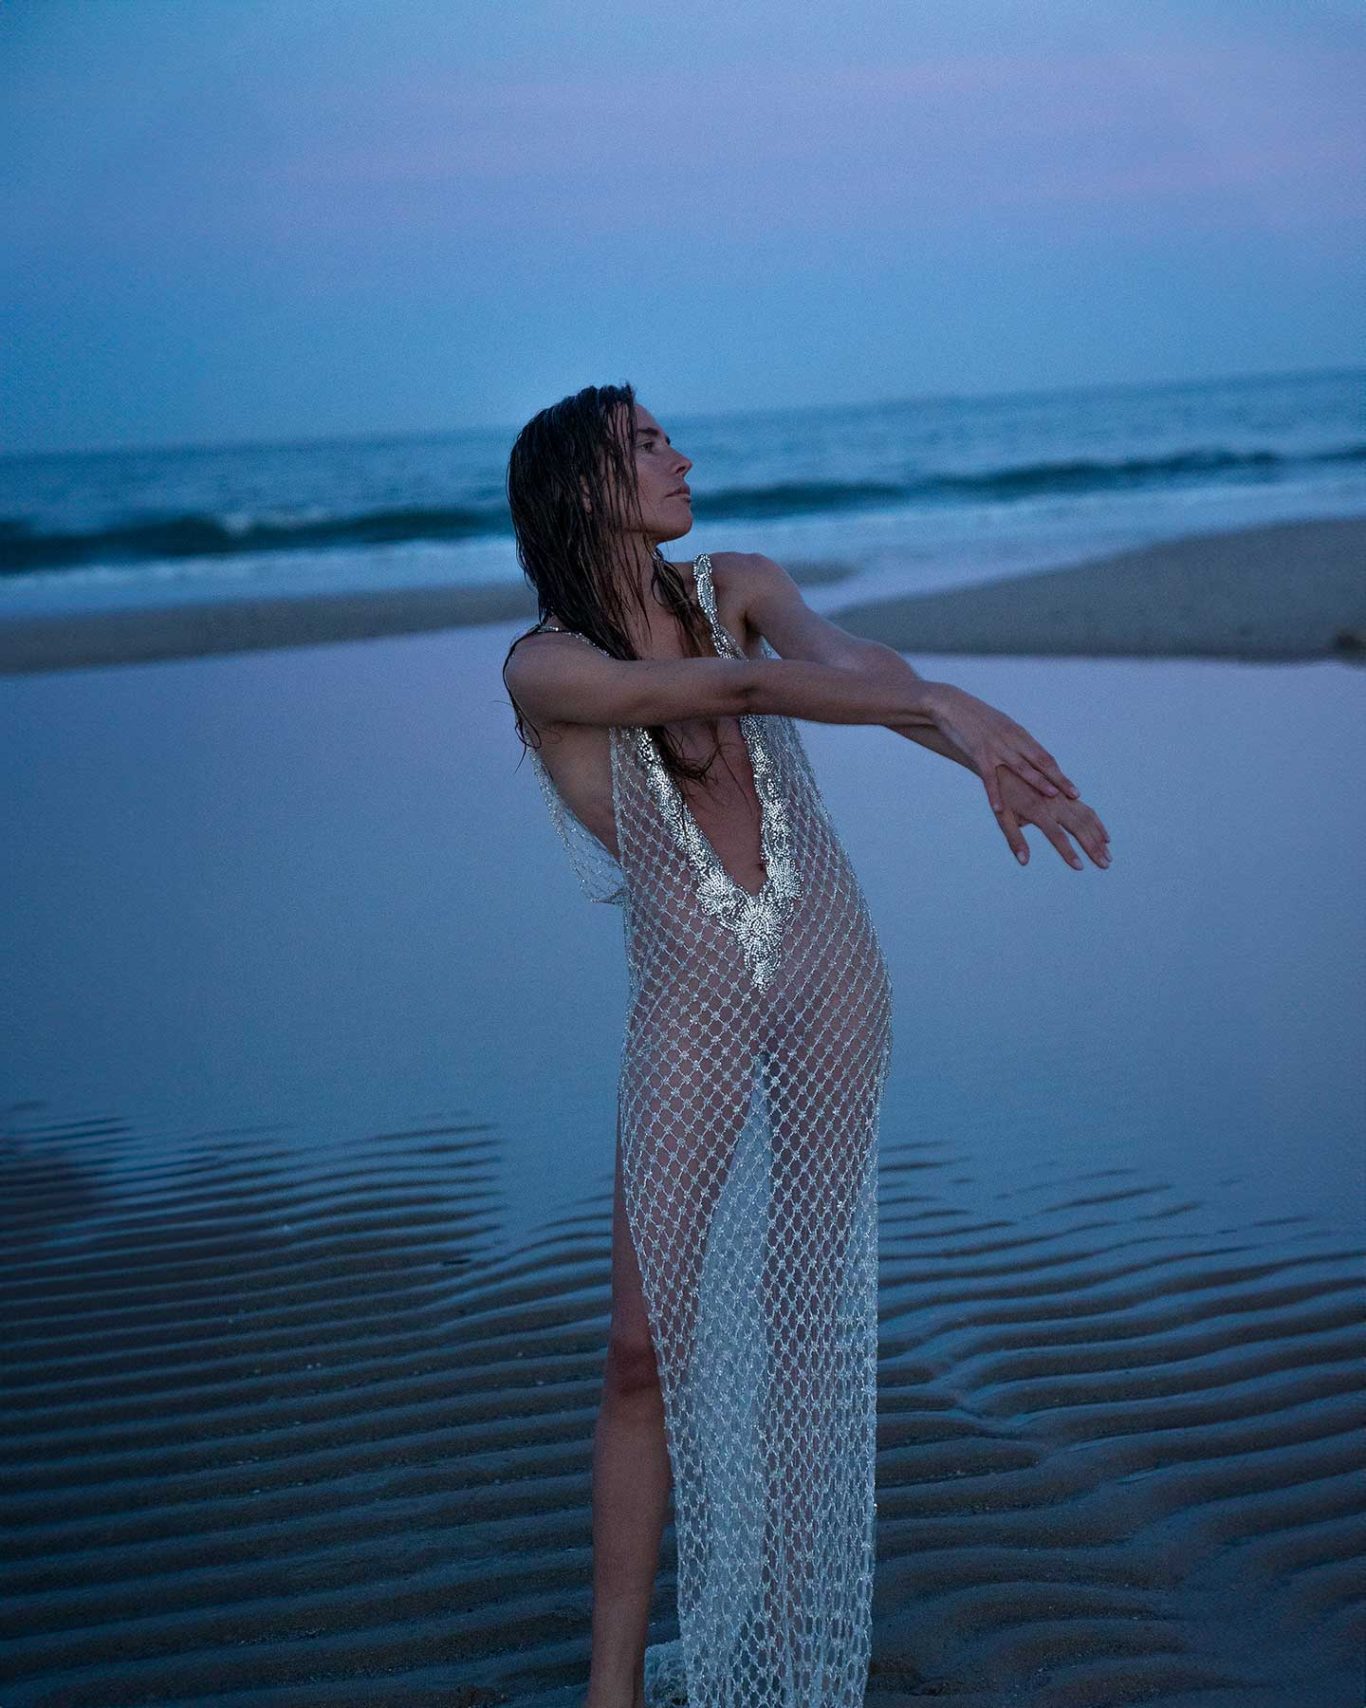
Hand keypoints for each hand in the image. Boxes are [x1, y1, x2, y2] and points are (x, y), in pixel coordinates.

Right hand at [920, 681, 1079, 817]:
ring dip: (1038, 782)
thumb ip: (1012, 742)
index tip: (1073, 789)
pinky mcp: (978, 752)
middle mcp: (1012, 740)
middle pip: (1040, 762)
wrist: (950, 704)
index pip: (1044, 757)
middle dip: (1059, 780)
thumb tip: (1024, 757)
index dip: (1059, 774)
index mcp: (1019, 734)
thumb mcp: (999, 727)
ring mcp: (996, 746)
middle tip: (1075, 795)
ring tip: (1052, 796)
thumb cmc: (974, 717)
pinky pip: (989, 776)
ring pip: (1022, 767)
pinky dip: (995, 793)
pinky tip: (1000, 808)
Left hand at [995, 765, 1111, 869]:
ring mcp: (1063, 797)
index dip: (1068, 852)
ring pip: (1087, 818)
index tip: (1079, 867)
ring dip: (1099, 838)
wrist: (1008, 762)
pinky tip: (1105, 838)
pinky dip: (1098, 825)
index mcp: (1037, 810)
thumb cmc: (1002, 794)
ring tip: (1108, 857)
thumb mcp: (1003, 817)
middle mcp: (1054, 803)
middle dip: (1093, 847)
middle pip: (1079, 827)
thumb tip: (1023, 862)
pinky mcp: (1067, 794)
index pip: (1057, 835)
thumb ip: (1014, 839)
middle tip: (1105, 865)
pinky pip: (1087, 809)